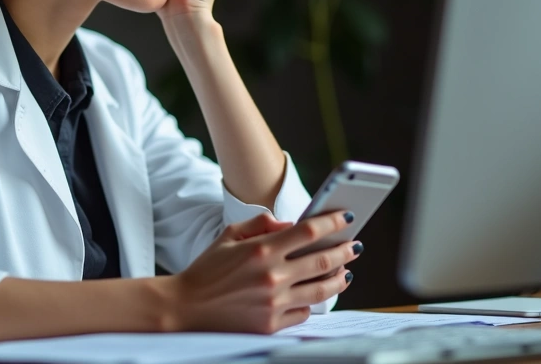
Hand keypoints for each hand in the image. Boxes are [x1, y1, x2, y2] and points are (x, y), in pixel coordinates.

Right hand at [164, 211, 361, 333]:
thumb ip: (261, 224)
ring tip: (346, 272)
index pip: (308, 231)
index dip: (332, 223)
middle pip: (323, 260)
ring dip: (339, 278)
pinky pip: (304, 311)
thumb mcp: (228, 235)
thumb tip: (290, 224)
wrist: (185, 307)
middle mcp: (272, 276)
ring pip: (321, 289)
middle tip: (355, 245)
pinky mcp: (271, 324)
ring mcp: (274, 303)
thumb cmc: (207, 269)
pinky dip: (311, 302)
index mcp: (261, 249)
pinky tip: (314, 294)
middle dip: (345, 250)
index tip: (347, 217)